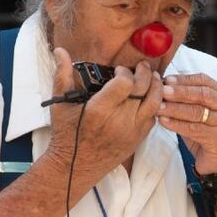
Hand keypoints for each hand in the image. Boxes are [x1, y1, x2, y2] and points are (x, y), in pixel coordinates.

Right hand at [43, 47, 163, 186]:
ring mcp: (132, 131)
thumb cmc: (66, 134)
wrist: (75, 166)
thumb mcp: (60, 105)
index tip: (118, 70)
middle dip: (145, 73)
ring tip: (152, 76)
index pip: (125, 83)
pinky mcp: (138, 139)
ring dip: (156, 86)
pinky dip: (155, 104)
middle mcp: (119, 121)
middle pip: (144, 89)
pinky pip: (154, 117)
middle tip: (141, 66)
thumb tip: (60, 50)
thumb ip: (62, 75)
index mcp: (99, 110)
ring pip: (155, 103)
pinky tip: (150, 95)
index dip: (125, 72)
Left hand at [157, 73, 216, 174]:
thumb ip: (187, 100)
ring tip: (158, 107)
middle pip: (202, 94)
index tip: (167, 79)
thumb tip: (162, 86)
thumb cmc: (206, 134)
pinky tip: (163, 121)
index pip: (204, 81)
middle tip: (162, 90)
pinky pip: (193, 129)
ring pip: (197, 111)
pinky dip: (176, 124)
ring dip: (175, 108)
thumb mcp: (199, 113)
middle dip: (180, 92)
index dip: (184, 79)